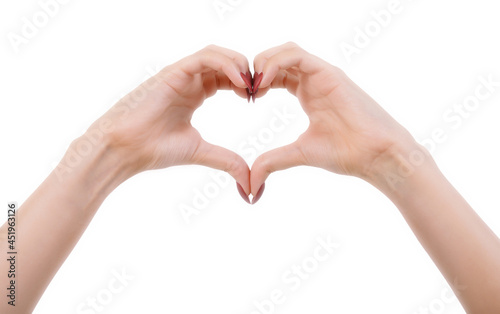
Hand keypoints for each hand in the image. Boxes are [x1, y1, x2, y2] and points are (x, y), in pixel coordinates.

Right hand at [86, 45, 252, 192]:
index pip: (226, 77)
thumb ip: (226, 160)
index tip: (256, 99)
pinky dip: (225, 64)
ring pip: (216, 53)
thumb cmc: (154, 149)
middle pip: (224, 61)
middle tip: (258, 90)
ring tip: (250, 86)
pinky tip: (238, 83)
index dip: (245, 84)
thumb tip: (249, 182)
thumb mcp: (200, 152)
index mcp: (194, 94)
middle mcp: (188, 81)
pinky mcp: (173, 72)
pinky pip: (204, 58)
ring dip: (238, 64)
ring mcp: (180, 74)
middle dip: (246, 71)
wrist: (125, 150)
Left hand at [250, 42, 417, 193]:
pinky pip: (297, 56)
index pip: (277, 74)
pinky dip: (275, 63)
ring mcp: (323, 74)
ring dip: (264, 61)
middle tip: (245, 89)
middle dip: (257, 68)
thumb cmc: (347, 153)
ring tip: (253, 84)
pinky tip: (263, 82)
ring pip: (287, 50)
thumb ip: (274, 161)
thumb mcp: (300, 154)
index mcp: (308, 93)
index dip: (258, 82)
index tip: (247, 99)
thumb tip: (252, 182)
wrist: (376, 155)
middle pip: (279, 57)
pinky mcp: (329, 73)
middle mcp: (315, 80)